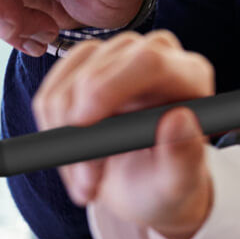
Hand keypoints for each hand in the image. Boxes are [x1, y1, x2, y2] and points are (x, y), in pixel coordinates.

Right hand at [33, 30, 216, 238]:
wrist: (147, 183)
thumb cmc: (170, 179)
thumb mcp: (181, 180)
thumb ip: (186, 155)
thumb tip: (180, 119)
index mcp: (189, 75)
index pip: (147, 62)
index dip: (107, 88)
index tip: (82, 127)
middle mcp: (155, 54)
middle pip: (98, 70)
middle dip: (79, 130)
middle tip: (87, 184)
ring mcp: (117, 57)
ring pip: (67, 85)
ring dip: (64, 141)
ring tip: (87, 180)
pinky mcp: (85, 68)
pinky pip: (50, 95)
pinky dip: (51, 134)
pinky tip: (73, 160)